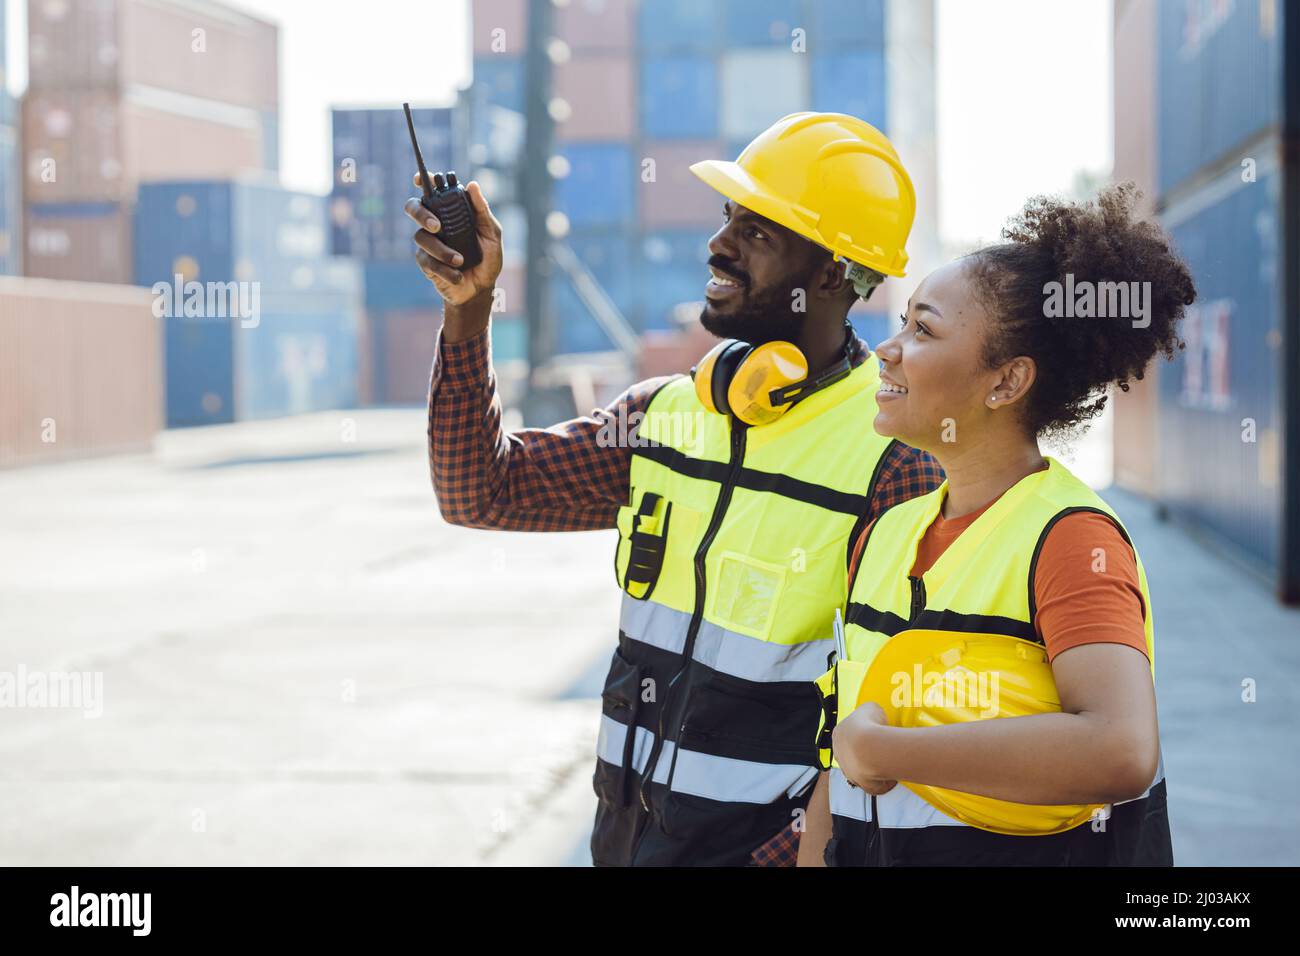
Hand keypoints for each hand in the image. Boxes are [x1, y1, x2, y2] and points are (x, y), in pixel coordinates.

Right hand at [405, 177, 503, 306]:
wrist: (482, 288)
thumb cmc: (488, 257)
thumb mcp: (492, 234)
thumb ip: (482, 211)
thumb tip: (473, 185)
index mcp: (451, 212)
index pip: (433, 191)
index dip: (424, 181)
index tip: (421, 179)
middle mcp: (436, 224)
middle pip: (414, 208)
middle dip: (421, 214)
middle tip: (436, 226)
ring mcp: (429, 243)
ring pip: (421, 237)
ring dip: (441, 250)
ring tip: (460, 261)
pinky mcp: (426, 262)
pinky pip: (427, 261)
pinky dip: (444, 269)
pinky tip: (457, 274)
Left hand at [831, 702, 896, 795]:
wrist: (872, 748)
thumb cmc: (869, 726)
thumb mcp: (870, 708)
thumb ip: (869, 712)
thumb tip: (874, 714)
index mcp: (839, 734)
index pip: (848, 734)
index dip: (862, 733)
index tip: (874, 732)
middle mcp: (840, 754)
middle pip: (853, 754)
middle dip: (866, 752)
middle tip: (881, 748)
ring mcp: (850, 771)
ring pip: (862, 770)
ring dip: (874, 767)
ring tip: (888, 760)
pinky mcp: (862, 784)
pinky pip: (875, 784)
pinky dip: (884, 781)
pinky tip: (892, 774)